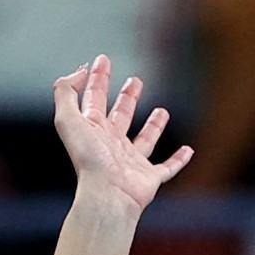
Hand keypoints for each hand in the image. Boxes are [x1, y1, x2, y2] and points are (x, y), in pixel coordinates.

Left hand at [52, 55, 192, 213]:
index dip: (97, 78)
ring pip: (143, 140)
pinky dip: (178, 160)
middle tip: (136, 80)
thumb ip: (66, 92)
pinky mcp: (149, 178)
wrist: (107, 195)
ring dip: (153, 126)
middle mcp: (111, 145)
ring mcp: (131, 162)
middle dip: (127, 98)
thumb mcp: (67, 118)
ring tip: (163, 110)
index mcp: (93, 130)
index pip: (94, 98)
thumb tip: (80, 72)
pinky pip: (166, 168)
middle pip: (119, 116)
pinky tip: (188, 151)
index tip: (103, 60)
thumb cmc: (89, 158)